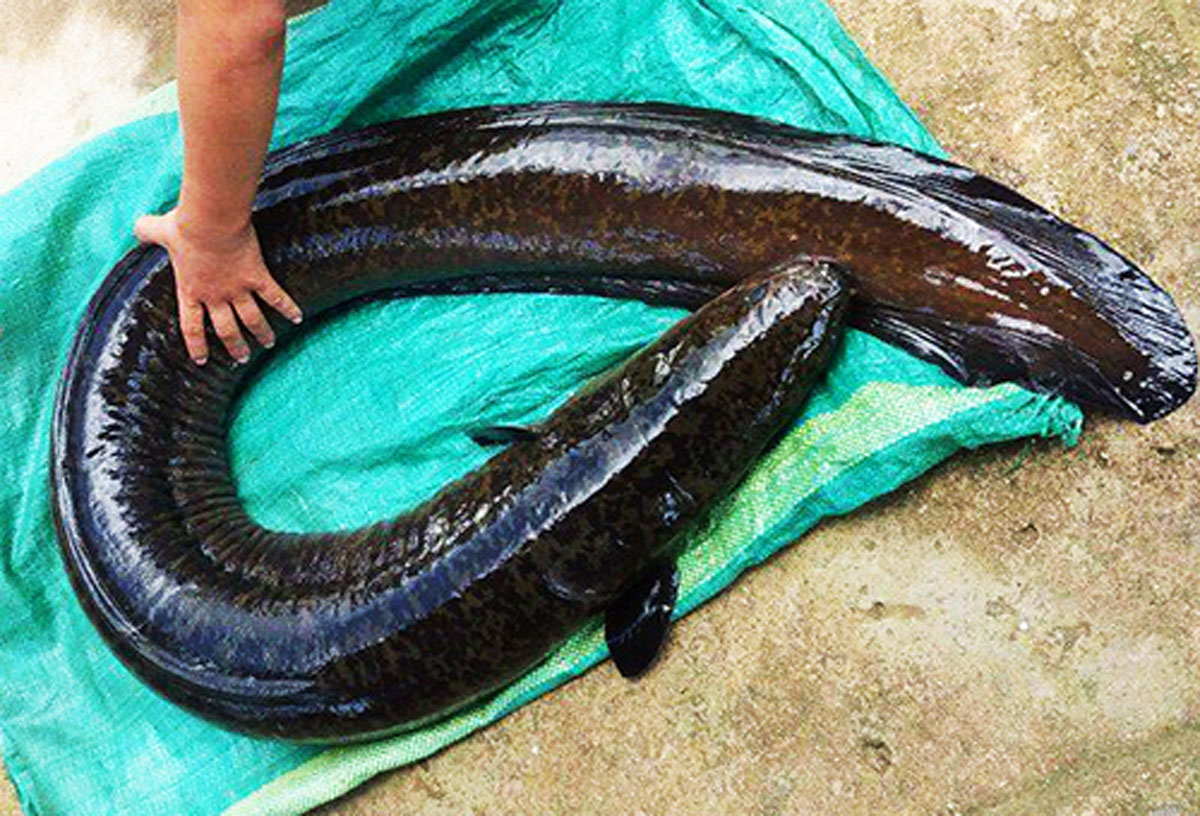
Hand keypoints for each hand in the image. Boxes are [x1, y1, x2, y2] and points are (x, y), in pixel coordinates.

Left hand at [134, 209, 301, 364]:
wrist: (211, 222)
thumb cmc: (185, 227)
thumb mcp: (158, 229)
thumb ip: (146, 231)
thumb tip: (136, 227)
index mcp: (191, 290)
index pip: (192, 326)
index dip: (197, 344)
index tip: (203, 360)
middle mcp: (215, 296)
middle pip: (226, 329)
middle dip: (234, 346)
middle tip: (240, 358)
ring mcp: (239, 289)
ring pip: (252, 319)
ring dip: (261, 333)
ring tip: (268, 343)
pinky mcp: (258, 277)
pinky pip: (276, 297)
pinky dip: (288, 308)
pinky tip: (298, 318)